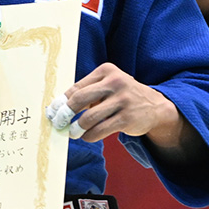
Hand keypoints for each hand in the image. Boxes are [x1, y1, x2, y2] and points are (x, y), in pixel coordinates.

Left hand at [64, 63, 183, 146]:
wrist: (156, 107)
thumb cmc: (122, 96)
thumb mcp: (107, 86)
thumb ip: (87, 92)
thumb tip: (58, 107)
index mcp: (106, 71)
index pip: (76, 87)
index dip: (61, 101)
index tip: (51, 111)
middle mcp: (115, 82)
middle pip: (79, 99)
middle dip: (65, 114)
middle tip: (58, 123)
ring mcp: (123, 100)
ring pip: (89, 118)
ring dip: (76, 128)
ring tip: (72, 133)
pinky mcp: (128, 118)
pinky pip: (100, 129)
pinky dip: (89, 135)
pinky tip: (86, 137)